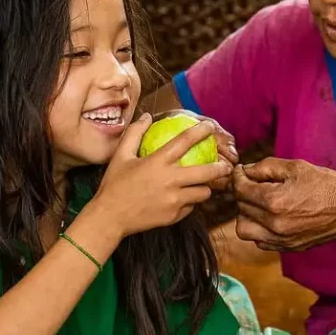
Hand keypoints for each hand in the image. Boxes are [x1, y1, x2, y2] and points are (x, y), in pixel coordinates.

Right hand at [93, 114, 233, 237]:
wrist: (110, 218)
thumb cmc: (114, 184)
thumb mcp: (121, 155)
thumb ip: (134, 133)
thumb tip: (146, 117)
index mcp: (158, 162)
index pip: (185, 141)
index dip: (201, 131)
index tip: (210, 127)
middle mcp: (170, 180)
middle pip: (206, 172)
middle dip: (221, 167)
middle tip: (226, 164)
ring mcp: (174, 200)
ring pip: (203, 192)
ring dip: (206, 187)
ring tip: (205, 183)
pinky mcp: (174, 216)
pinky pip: (191, 207)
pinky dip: (190, 201)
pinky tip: (186, 198)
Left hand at [233, 157, 335, 250]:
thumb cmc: (327, 184)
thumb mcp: (295, 166)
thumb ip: (265, 167)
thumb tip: (245, 171)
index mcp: (274, 202)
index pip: (240, 189)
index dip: (239, 176)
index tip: (243, 171)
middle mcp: (274, 225)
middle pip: (240, 208)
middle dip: (244, 193)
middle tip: (254, 182)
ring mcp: (282, 240)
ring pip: (245, 230)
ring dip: (246, 214)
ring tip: (260, 202)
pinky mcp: (289, 248)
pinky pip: (261, 242)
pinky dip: (259, 229)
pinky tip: (270, 216)